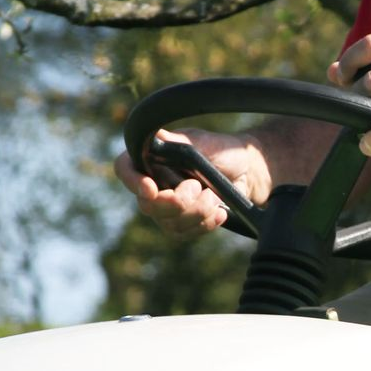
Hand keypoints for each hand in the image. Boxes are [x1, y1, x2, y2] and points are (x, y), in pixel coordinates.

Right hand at [113, 126, 270, 239]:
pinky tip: (220, 212)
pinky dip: (204, 224)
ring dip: (196, 212)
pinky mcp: (182, 224)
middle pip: (147, 205)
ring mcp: (165, 208)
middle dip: (176, 201)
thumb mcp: (200, 142)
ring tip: (214, 196)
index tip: (152, 188)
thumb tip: (155, 136)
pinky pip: (183, 234)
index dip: (132, 181)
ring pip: (168, 223)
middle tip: (198, 187)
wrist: (246, 171)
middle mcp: (152, 184)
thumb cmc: (221, 151)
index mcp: (150, 159)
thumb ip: (177, 142)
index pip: (125, 169)